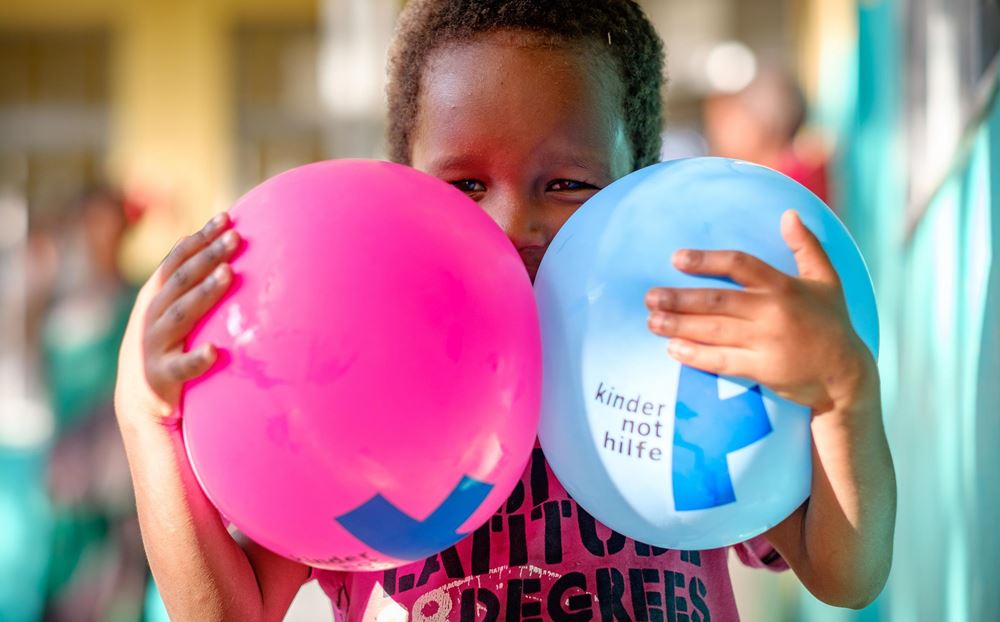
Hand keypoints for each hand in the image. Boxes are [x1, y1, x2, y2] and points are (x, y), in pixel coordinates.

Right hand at [114, 213, 239, 427]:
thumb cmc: (163, 345)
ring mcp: (154, 345)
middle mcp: (151, 315)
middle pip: (182, 280)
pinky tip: (215, 350)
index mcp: (154, 296)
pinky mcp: (162, 375)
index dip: (200, 238)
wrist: (138, 401)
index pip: (177, 260)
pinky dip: (197, 358)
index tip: (227, 218)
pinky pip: (182, 366)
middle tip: (236, 237)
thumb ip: (186, 282)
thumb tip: (213, 241)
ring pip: (182, 314)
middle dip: (209, 256)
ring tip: (229, 274)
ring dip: (205, 293)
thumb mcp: (167, 309)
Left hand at [644, 209, 875, 411]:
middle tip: (650, 296)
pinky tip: (673, 349)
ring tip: (652, 321)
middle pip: (718, 301)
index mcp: (784, 286)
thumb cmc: (832, 322)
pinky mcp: (764, 370)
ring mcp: (768, 343)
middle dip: (680, 298)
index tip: (676, 258)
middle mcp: (774, 312)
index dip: (706, 260)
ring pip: (714, 331)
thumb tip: (789, 213)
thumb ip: (807, 246)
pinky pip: (723, 361)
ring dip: (679, 325)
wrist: (846, 374)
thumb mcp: (827, 280)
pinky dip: (696, 355)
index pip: (740, 265)